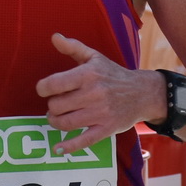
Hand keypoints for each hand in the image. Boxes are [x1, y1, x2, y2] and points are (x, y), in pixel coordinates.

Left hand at [34, 33, 163, 153]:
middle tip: (57, 104)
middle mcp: (94, 94)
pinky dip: (68, 147)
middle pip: (56, 106)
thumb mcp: (94, 57)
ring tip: (58, 117)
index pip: (53, 84)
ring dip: (55, 122)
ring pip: (65, 123)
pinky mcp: (106, 129)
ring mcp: (100, 113)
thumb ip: (73, 47)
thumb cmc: (113, 74)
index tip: (44, 90)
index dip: (42, 88)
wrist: (142, 92)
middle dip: (52, 106)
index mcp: (88, 74)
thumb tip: (54, 37)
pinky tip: (58, 149)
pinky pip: (83, 141)